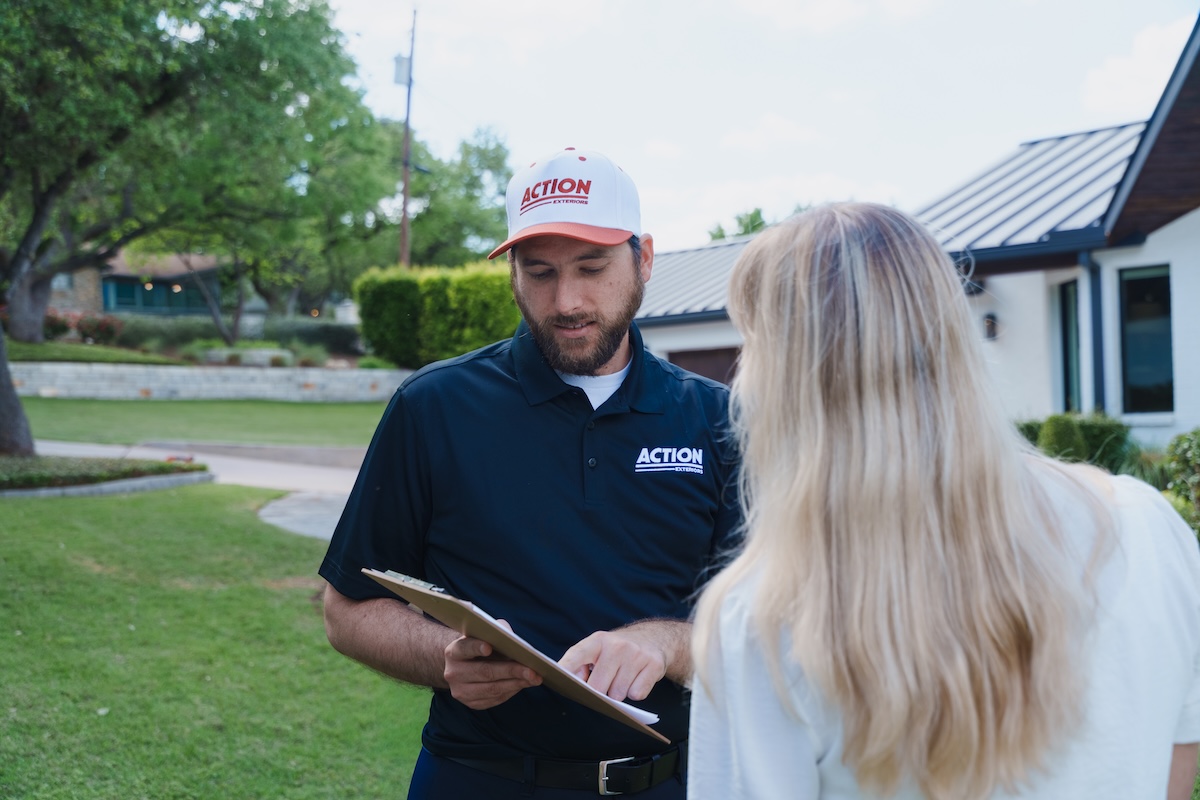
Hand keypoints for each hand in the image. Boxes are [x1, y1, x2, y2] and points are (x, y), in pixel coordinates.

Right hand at [442, 620, 541, 709]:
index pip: (464, 648)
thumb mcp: (486, 633)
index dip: (476, 647)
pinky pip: (494, 699)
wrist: (464, 664)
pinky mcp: (471, 703)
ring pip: (492, 689)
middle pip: (484, 672)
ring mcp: (460, 691)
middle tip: (532, 670)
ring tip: (534, 678)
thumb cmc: (481, 644)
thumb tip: (517, 644)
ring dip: (516, 684)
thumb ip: (498, 632)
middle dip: (511, 671)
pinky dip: (511, 691)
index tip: (488, 647)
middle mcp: (453, 672)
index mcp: (454, 651)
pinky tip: (523, 684)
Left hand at [558, 623, 676, 702]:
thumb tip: (574, 682)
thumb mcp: (599, 649)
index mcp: (598, 640)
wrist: (654, 638)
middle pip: (598, 687)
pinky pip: (637, 694)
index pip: (577, 655)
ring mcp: (636, 654)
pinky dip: (635, 692)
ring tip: (623, 677)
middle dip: (600, 692)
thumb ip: (582, 664)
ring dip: (619, 692)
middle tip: (607, 681)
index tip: (557, 677)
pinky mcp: (653, 665)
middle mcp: (617, 645)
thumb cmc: (619, 650)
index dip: (566, 667)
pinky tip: (636, 679)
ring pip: (618, 694)